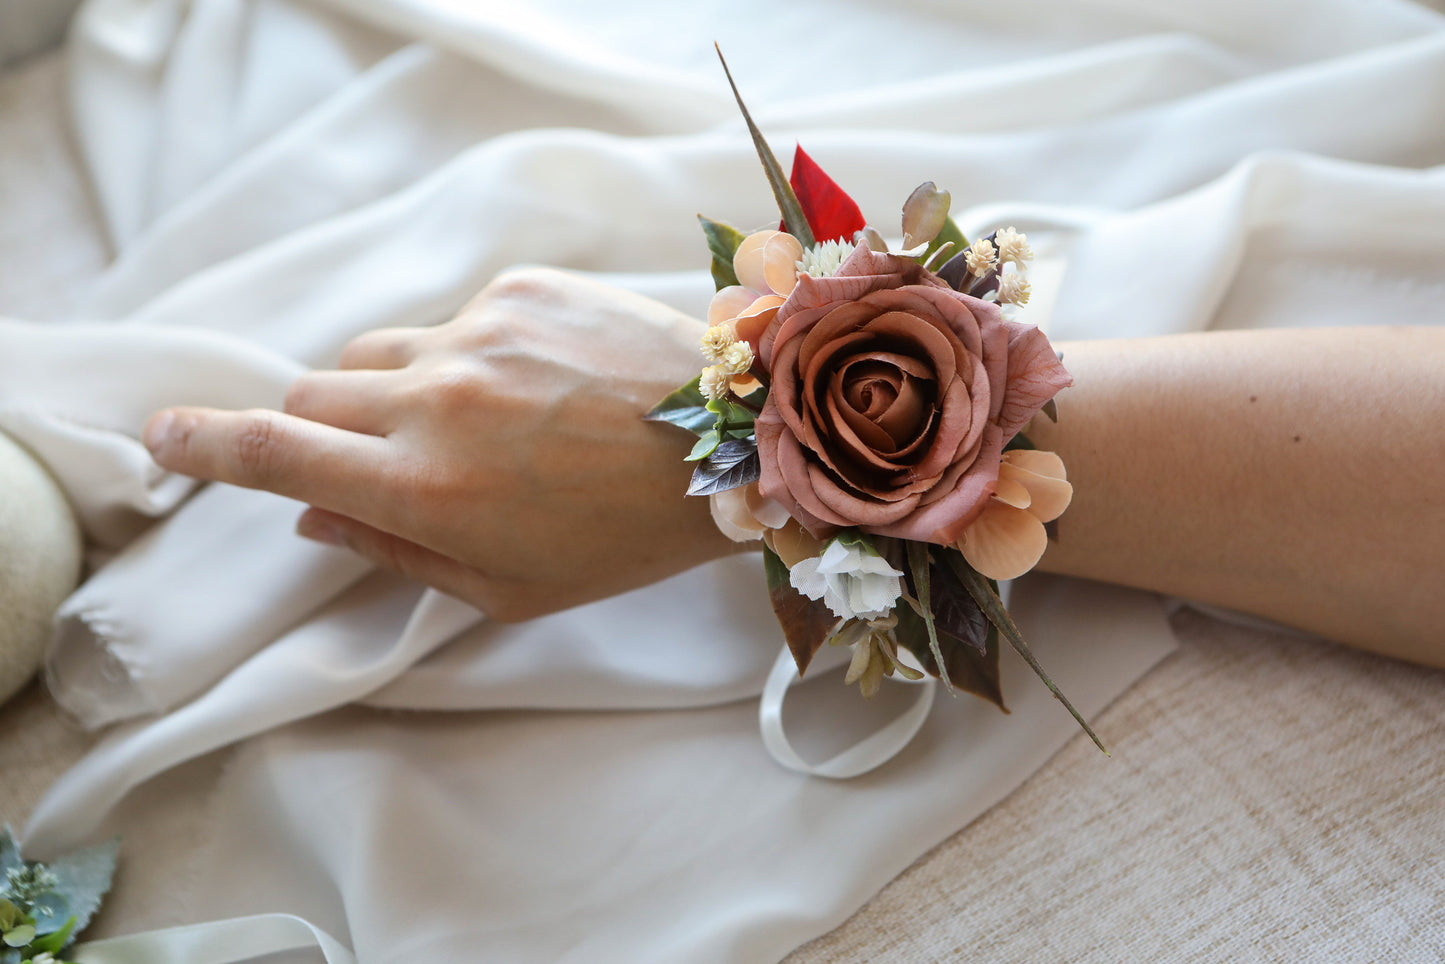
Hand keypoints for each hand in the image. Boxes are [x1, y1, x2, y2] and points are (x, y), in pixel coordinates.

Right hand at [143, 269, 742, 619]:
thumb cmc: (624, 538)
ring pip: (377, 353)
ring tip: (471, 428)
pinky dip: (468, 356)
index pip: (272, 453)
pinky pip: (454, 320)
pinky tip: (534, 387)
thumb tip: (316, 515)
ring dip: (391, 392)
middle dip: (318, 432)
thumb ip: (396, 551)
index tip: (164, 434)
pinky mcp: (522, 287)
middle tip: (379, 460)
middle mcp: (435, 400)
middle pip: (310, 394)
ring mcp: (478, 332)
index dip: (202, 443)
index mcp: (424, 488)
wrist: (737, 446)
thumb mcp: (509, 587)